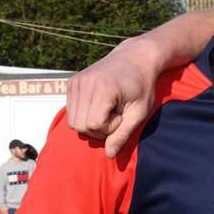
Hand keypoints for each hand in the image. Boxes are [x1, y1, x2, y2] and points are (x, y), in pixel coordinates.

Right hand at [65, 36, 163, 158]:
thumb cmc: (142, 86)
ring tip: (108, 111)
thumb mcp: (139, 112)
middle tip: (116, 115)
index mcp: (102, 89)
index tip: (123, 116)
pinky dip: (85, 114)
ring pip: (73, 121)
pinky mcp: (71, 82)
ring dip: (91, 123)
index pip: (94, 125)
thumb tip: (109, 155)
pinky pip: (71, 111)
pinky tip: (101, 105)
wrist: (135, 58)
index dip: (110, 128)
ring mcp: (75, 82)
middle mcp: (83, 83)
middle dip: (99, 129)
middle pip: (80, 126)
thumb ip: (123, 134)